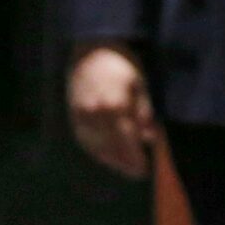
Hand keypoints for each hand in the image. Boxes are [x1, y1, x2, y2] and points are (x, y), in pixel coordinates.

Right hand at [68, 45, 157, 179]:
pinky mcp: (74, 117)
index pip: (128, 142)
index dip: (137, 159)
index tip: (146, 169)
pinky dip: (98, 152)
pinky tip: (109, 156)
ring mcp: (83, 117)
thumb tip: (149, 138)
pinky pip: (86, 142)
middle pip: (113, 150)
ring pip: (98, 149)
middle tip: (138, 172)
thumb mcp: (140, 84)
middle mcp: (97, 115)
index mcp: (116, 106)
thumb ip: (144, 112)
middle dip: (126, 164)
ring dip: (113, 161)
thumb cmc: (121, 65)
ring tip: (126, 167)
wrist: (91, 51)